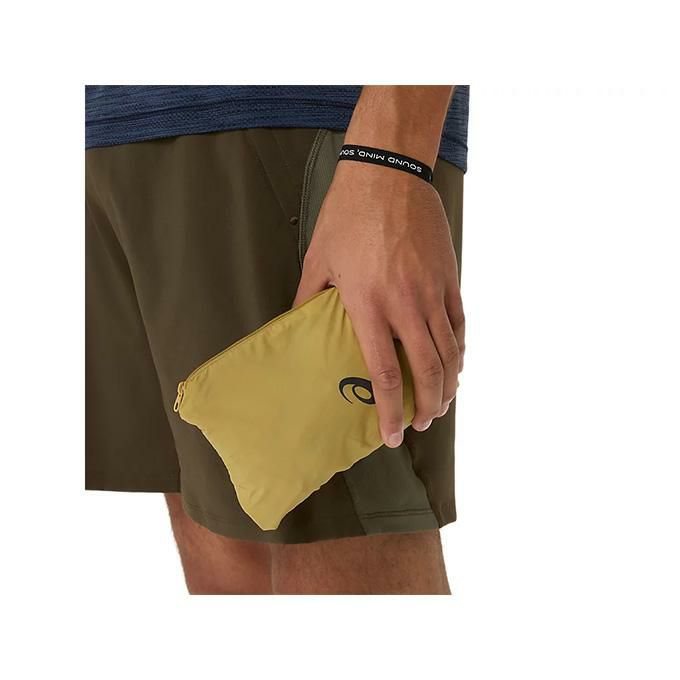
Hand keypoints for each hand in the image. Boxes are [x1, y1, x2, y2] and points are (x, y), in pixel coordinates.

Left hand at [293, 161, 464, 447]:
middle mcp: (405, 304)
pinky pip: (459, 324)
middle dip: (426, 406)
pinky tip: (455, 364)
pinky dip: (460, 350)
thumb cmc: (348, 214)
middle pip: (426, 371)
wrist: (388, 172)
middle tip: (420, 424)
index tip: (390, 435)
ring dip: (447, 385)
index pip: (384, 373)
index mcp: (368, 305)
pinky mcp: (449, 276)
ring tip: (440, 404)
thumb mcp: (318, 259)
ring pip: (449, 352)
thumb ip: (308, 300)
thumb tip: (296, 325)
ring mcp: (433, 291)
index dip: (389, 411)